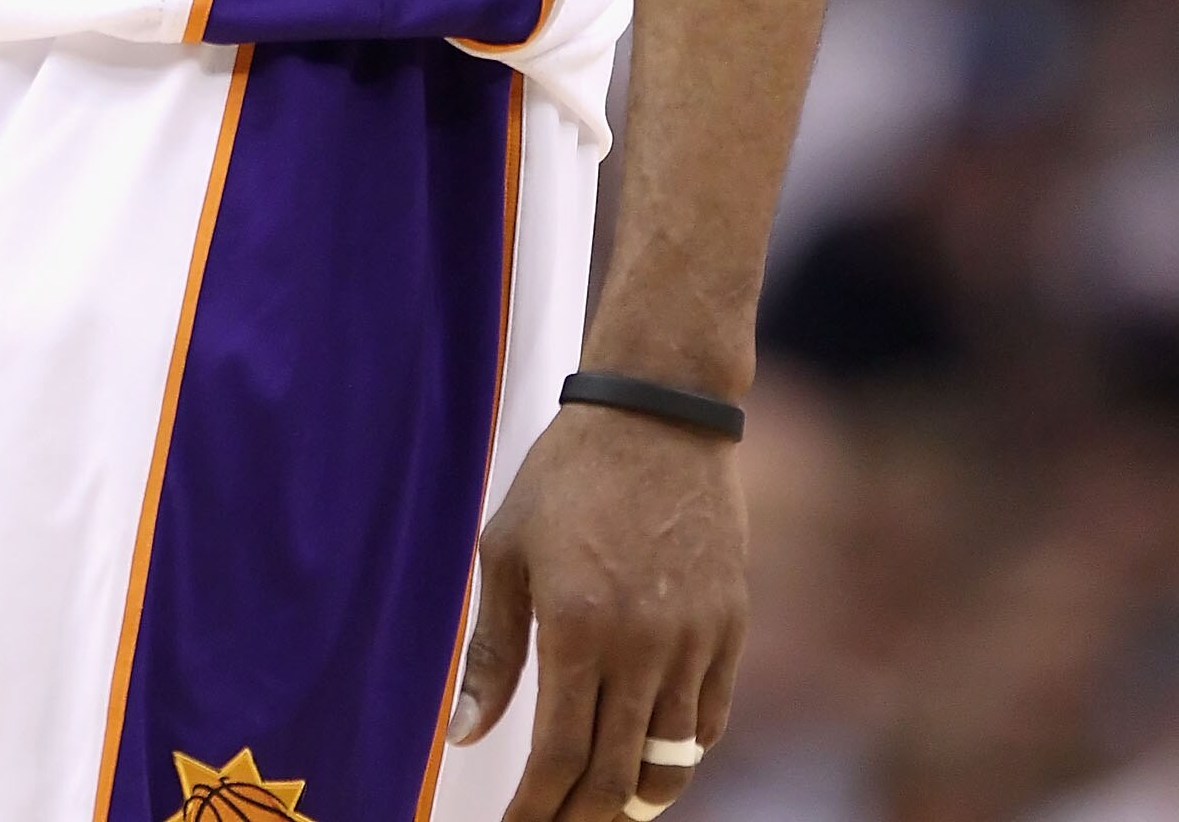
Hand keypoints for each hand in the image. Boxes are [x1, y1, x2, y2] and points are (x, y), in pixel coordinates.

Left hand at [448, 405, 746, 820]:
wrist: (658, 414)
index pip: (559, 757)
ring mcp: (694, 640)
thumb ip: (491, 650)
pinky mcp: (730, 626)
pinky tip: (653, 762)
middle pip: (616, 776)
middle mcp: (642, 645)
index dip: (536, 808)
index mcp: (578, 626)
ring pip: (670, 761)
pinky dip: (682, 757)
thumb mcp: (507, 548)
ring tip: (602, 810)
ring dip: (633, 800)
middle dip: (580, 818)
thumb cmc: (569, 474)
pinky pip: (710, 721)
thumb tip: (465, 735)